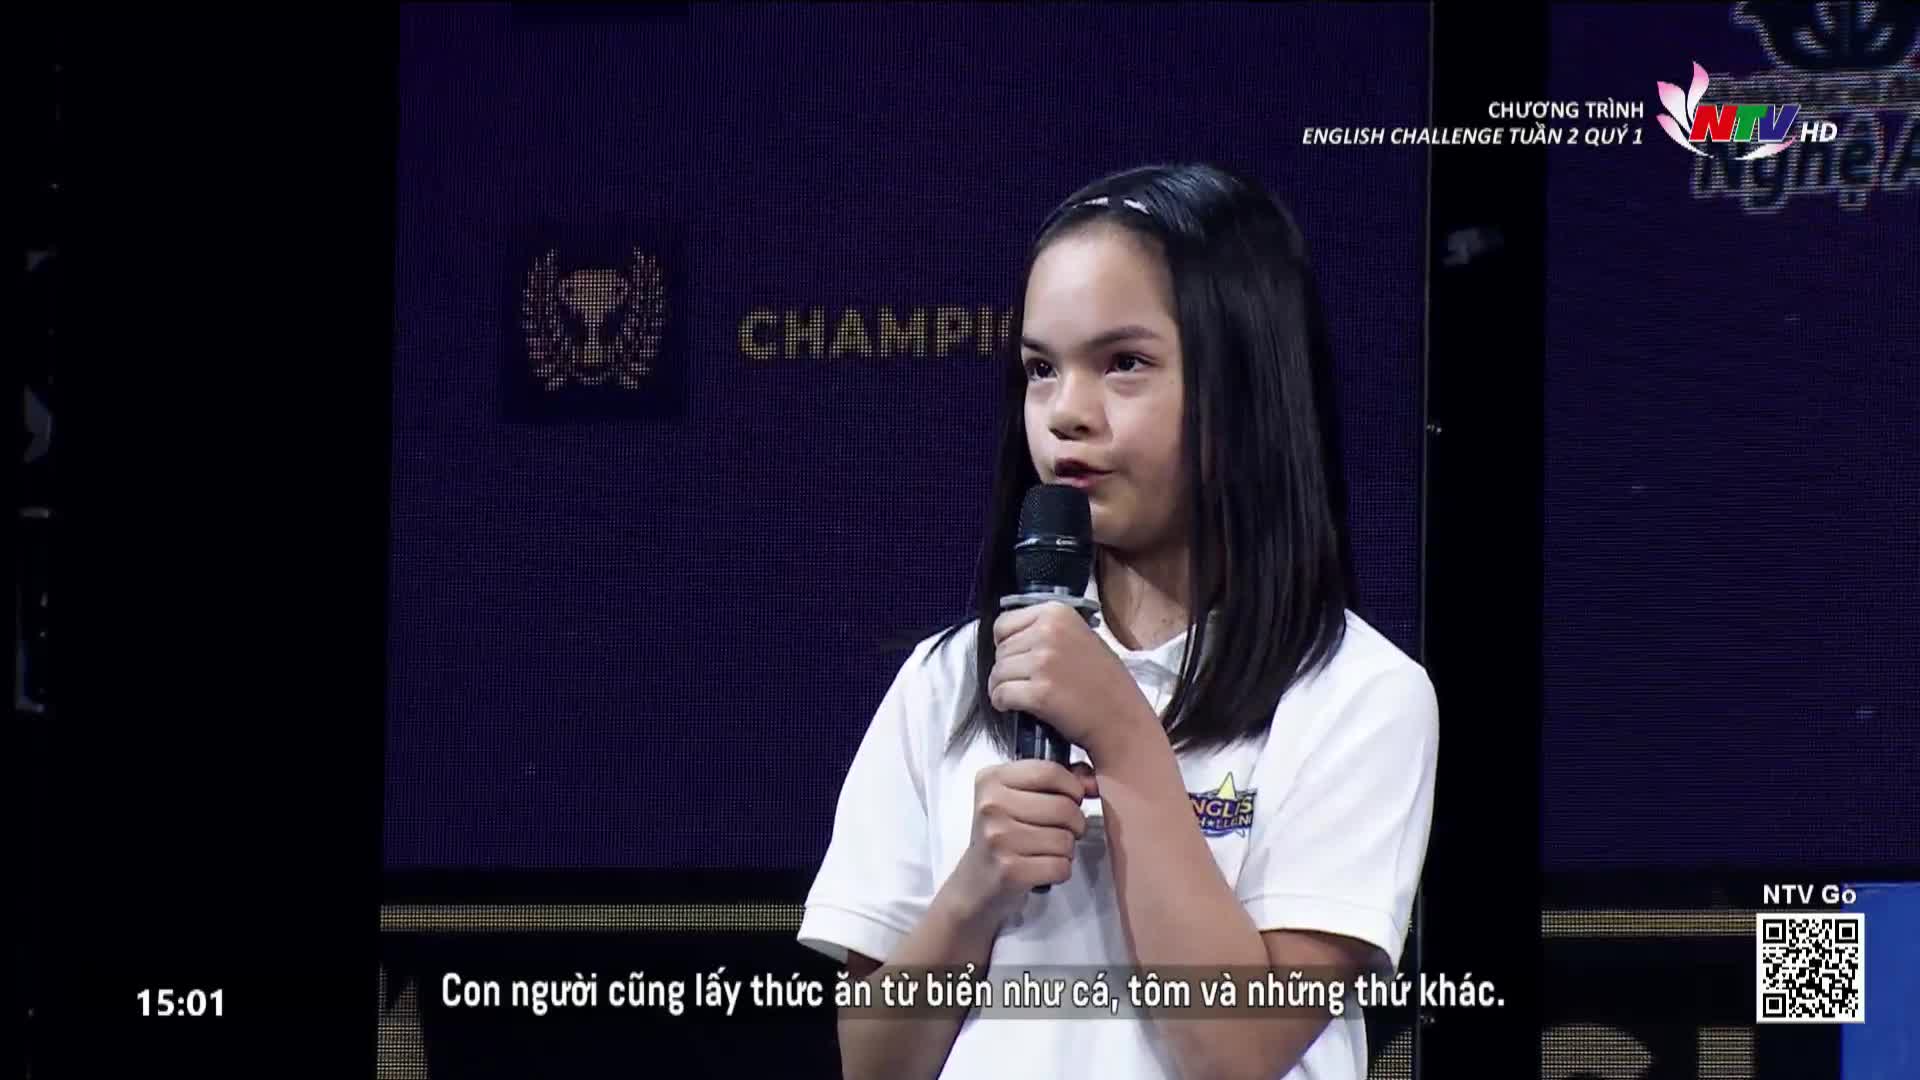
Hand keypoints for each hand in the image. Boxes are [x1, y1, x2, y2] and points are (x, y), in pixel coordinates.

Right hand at [950, 760, 1099, 925]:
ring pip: (1065, 839)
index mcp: (991, 779)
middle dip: (1075, 823)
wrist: (975, 883)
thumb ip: (1059, 781)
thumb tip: (1093, 781)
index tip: (1070, 799)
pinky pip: (1060, 866)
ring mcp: (998, 838)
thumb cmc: (1003, 836)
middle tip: (1061, 831)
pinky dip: (1060, 870)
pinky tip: (1041, 868)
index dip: (1072, 788)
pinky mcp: (1009, 870)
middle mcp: (991, 805)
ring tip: (1046, 850)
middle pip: (1064, 807)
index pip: (1049, 772)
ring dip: (1066, 849)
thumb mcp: (1020, 798)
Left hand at [989, 602, 1155, 760]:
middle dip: (1006, 668)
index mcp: (1057, 612)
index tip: (1016, 658)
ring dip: (1002, 687)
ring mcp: (1043, 661)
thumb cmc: (1104, 682)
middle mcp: (1048, 631)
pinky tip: (1017, 708)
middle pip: (1000, 650)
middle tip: (1024, 682)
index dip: (1005, 644)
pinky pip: (1001, 694)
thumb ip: (1047, 630)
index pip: (1003, 623)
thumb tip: (1010, 639)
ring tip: (1020, 696)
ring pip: (997, 673)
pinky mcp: (1039, 692)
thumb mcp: (1080, 636)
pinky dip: (1003, 703)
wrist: (1122, 719)